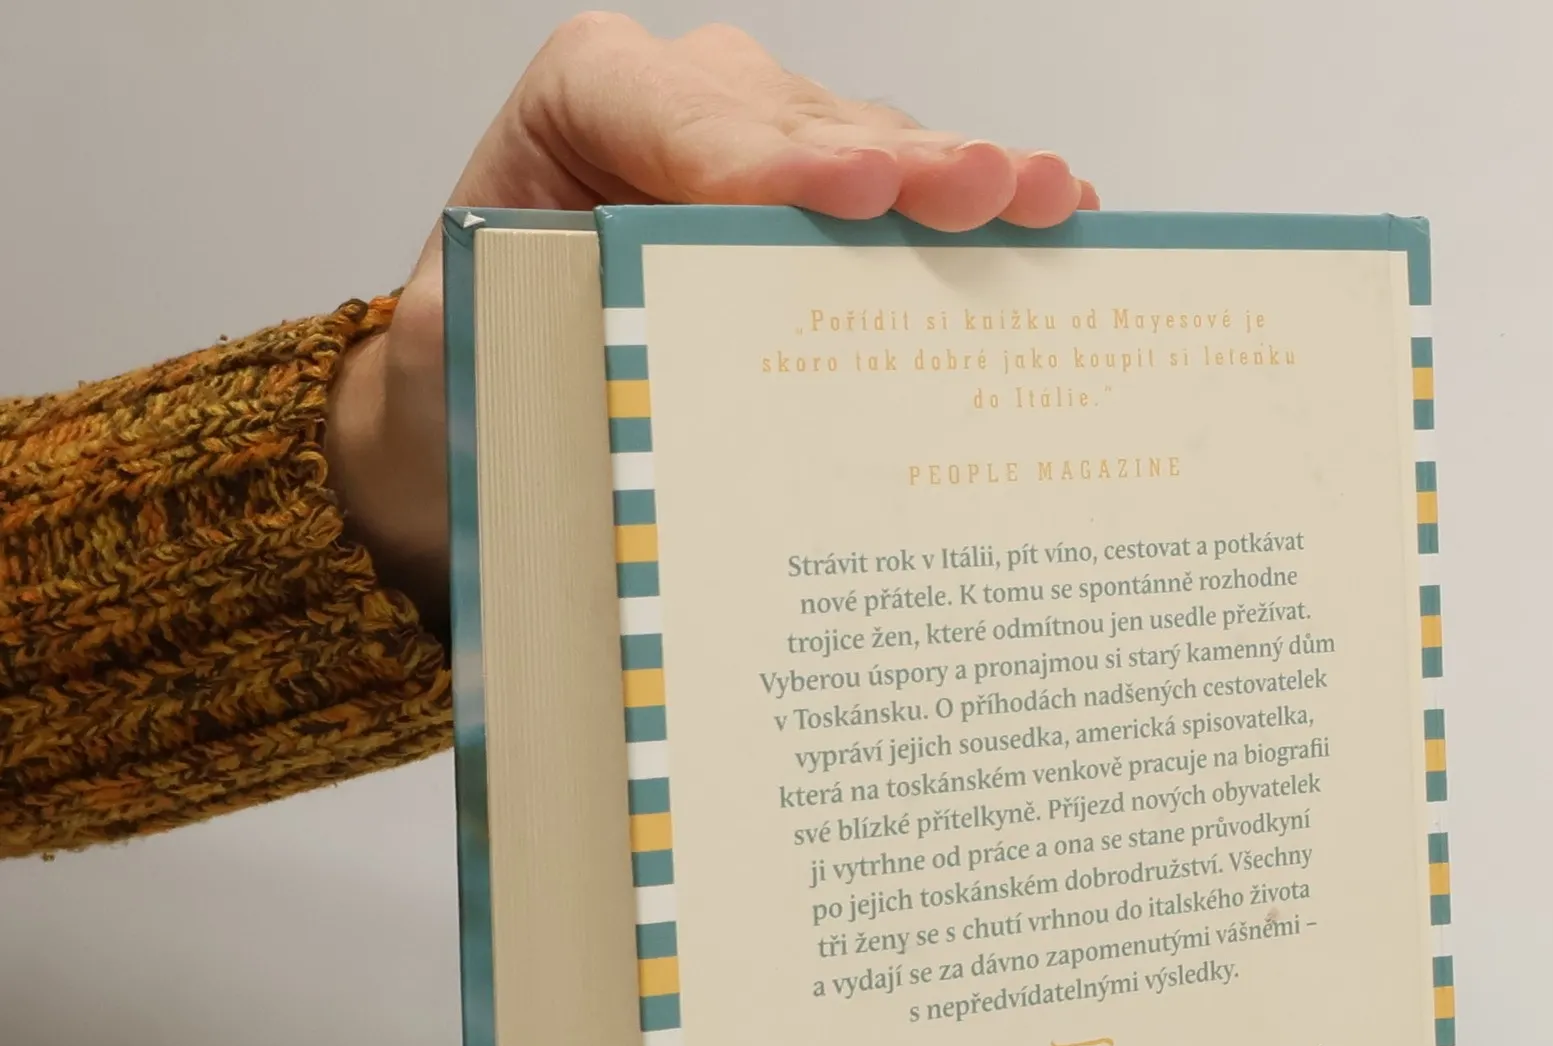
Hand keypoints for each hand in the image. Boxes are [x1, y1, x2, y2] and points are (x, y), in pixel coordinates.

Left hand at [327, 14, 1098, 620]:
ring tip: (1049, 203)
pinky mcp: (830, 209)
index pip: (670, 113)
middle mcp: (690, 105)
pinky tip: (1057, 222)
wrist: (499, 405)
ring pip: (874, 151)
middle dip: (896, 163)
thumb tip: (619, 367)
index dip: (761, 156)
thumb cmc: (482, 372)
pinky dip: (976, 219)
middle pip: (800, 124)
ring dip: (962, 183)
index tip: (839, 196)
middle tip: (983, 190)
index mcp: (582, 105)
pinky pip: (908, 200)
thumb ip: (526, 328)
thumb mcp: (467, 353)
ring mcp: (772, 149)